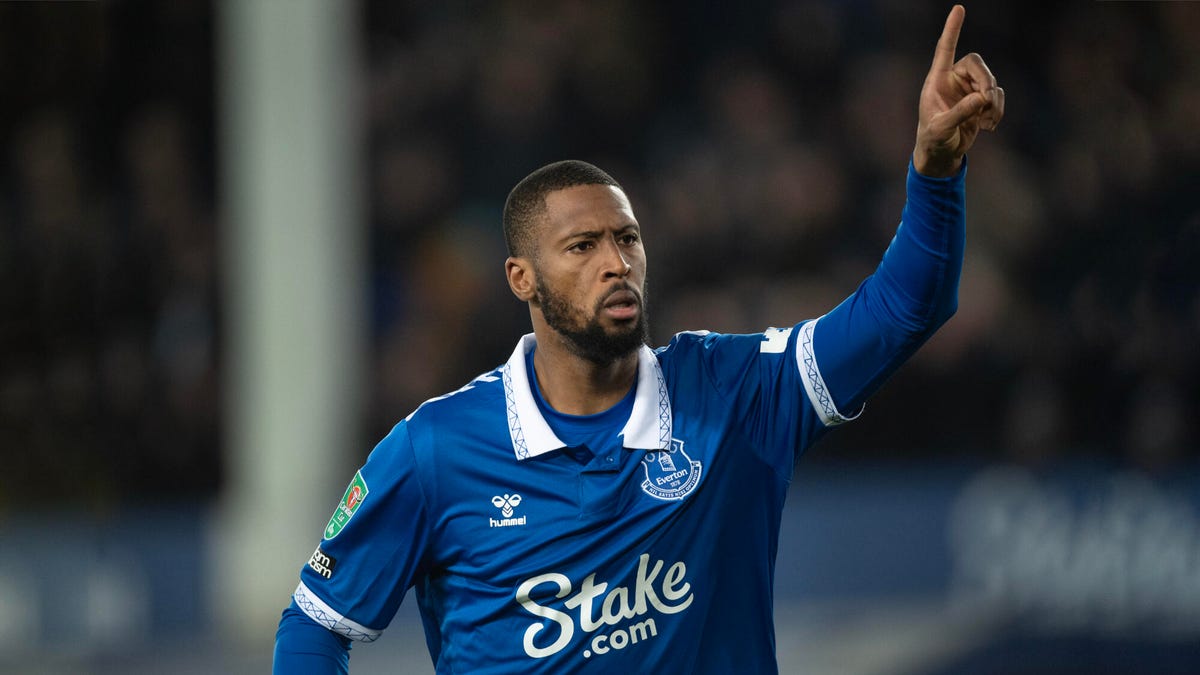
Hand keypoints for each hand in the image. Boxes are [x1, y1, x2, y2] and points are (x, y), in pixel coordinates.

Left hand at [913, 5, 1004, 176]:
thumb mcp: (941, 128)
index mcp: (937, 80)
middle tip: (986, 102)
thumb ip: (959, 113)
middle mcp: (953, 80)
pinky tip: (989, 126)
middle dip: (986, 81)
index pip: (945, 49)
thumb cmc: (933, 140)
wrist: (941, 154)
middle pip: (977, 64)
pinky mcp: (981, 101)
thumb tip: (982, 98)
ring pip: (991, 83)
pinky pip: (998, 96)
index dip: (952, 29)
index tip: (959, 8)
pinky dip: (998, 110)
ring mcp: (969, 89)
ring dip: (993, 102)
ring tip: (986, 123)